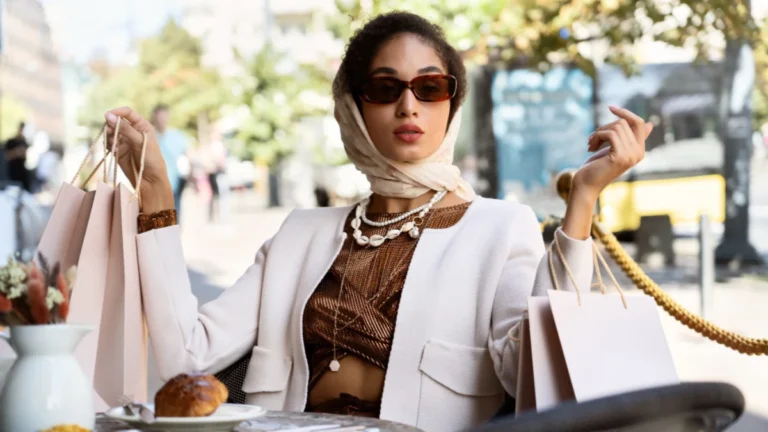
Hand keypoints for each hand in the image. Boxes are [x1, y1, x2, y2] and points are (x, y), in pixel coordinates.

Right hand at [104, 107, 174, 212]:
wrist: (149, 179)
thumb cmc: (151, 158)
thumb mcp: (140, 141)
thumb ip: (125, 129)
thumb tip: (108, 116)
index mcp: (141, 125)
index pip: (127, 112)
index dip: (117, 112)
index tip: (108, 115)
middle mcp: (132, 131)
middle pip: (116, 121)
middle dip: (111, 125)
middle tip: (110, 132)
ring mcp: (123, 140)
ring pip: (110, 131)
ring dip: (109, 135)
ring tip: (113, 144)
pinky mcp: (117, 150)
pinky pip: (108, 142)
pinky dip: (108, 144)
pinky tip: (113, 150)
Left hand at [561, 106, 651, 239]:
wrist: (585, 186)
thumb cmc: (596, 167)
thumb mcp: (613, 149)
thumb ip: (629, 138)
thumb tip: (650, 124)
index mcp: (639, 150)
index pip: (639, 123)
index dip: (625, 113)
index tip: (610, 107)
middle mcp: (639, 153)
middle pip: (624, 123)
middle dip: (604, 127)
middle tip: (591, 140)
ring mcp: (631, 155)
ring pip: (616, 127)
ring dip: (598, 133)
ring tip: (590, 144)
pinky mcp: (620, 156)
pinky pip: (610, 133)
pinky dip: (597, 136)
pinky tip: (590, 147)